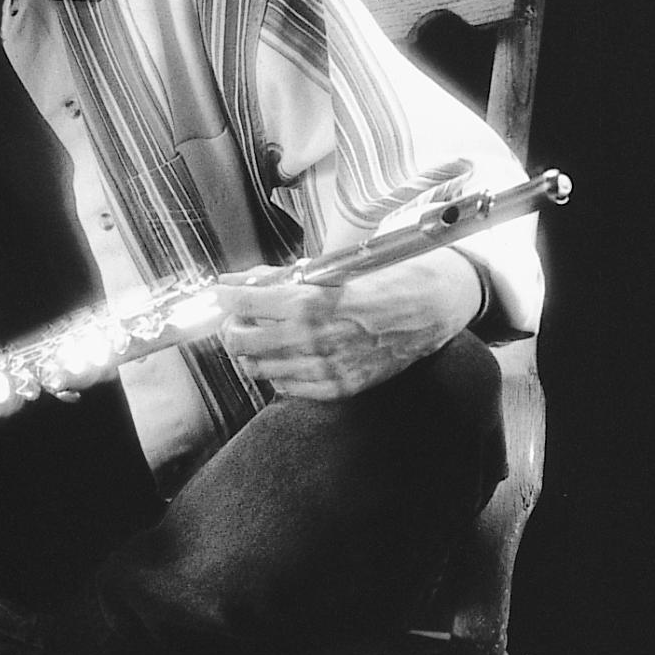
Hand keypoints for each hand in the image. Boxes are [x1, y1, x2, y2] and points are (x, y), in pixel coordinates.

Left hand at [215, 248, 481, 400]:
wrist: (432, 307)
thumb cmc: (386, 280)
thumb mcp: (331, 268)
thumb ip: (281, 278)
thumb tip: (241, 281)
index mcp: (311, 302)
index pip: (244, 303)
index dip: (226, 297)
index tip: (222, 294)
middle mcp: (314, 338)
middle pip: (242, 340)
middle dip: (231, 326)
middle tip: (236, 317)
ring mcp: (326, 367)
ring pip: (259, 367)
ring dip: (251, 351)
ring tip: (257, 336)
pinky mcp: (339, 386)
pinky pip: (287, 387)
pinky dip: (276, 372)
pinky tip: (283, 357)